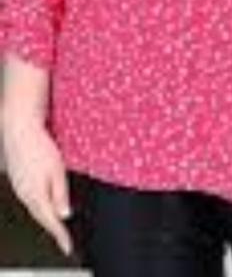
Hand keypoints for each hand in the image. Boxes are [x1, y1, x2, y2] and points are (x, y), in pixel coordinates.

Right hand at [2, 115, 72, 256]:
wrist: (18, 129)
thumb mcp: (57, 170)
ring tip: (55, 225)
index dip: (60, 235)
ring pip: (34, 208)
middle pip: (41, 217)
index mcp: (36, 195)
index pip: (51, 222)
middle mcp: (25, 194)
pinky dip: (38, 205)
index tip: (68, 246)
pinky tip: (42, 202)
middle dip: (52, 229)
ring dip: (45, 218)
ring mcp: (19, 187)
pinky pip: (29, 198)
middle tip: (63, 239)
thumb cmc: (38, 146)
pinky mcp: (17, 179)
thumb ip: (60, 194)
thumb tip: (64, 215)